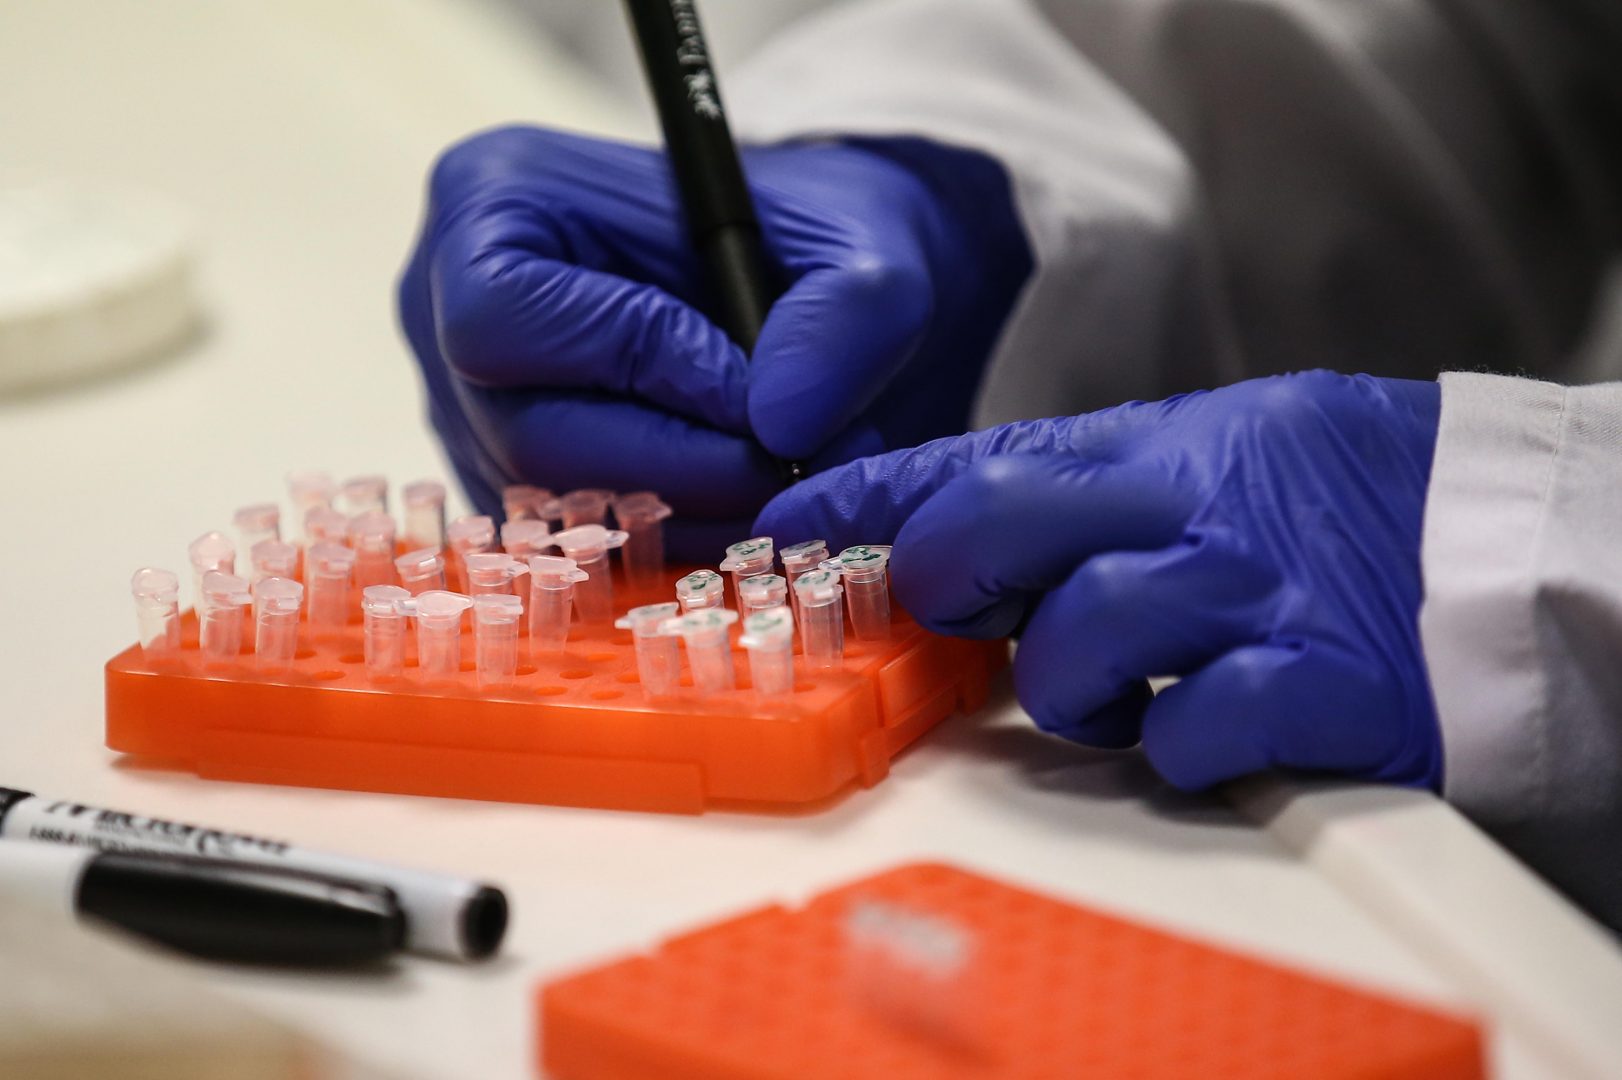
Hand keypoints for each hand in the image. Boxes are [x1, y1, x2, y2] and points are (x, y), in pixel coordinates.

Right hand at [397, 126, 1029, 559]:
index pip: (510, 316)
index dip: (635, 369)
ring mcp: (465, 405)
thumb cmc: (814, 239)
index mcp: (493, 199)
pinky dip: (668, 546)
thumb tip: (778, 424)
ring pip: (549, 509)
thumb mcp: (868, 247)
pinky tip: (741, 511)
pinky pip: (569, 547)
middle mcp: (443, 306)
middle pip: (526, 432)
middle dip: (674, 469)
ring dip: (683, 521)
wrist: (807, 285)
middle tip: (788, 470)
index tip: (755, 398)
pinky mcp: (504, 483)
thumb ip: (848, 315)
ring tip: (784, 486)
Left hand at [757, 371, 1444, 790]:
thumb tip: (955, 511)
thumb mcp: (1221, 447)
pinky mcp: (1315, 690)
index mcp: (1165, 445)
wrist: (1520, 545)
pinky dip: (1173, 747)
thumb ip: (1097, 479)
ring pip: (1072, 646)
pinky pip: (1184, 735)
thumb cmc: (1356, 500)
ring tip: (1121, 688)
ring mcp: (1250, 599)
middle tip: (961, 612)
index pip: (977, 455)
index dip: (865, 494)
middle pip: (992, 526)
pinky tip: (1204, 727)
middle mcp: (1193, 511)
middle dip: (946, 579)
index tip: (783, 522)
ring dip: (1071, 687)